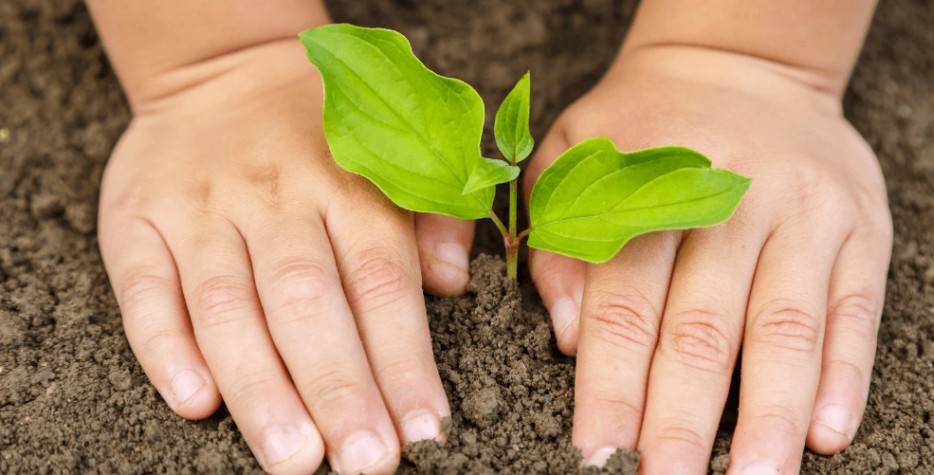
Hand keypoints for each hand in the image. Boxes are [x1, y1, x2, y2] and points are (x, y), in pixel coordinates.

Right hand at [98, 39, 471, 474]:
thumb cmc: (326, 136)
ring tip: (293, 456)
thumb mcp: (392, 153)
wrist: (224, 70)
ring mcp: (202, 209)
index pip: (381, 283)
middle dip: (339, 387)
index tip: (424, 429)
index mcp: (349, 184)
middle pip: (308, 301)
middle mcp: (276, 197)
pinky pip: (145, 288)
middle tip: (364, 462)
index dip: (404, 361)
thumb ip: (431, 215)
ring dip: (261, 387)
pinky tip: (195, 402)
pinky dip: (165, 347)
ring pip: (228, 306)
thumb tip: (451, 282)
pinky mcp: (138, 220)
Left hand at [525, 45, 891, 473]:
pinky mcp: (861, 228)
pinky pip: (857, 309)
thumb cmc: (645, 127)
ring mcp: (805, 215)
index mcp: (651, 186)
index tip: (598, 451)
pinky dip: (845, 375)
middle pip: (703, 328)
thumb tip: (571, 338)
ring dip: (767, 416)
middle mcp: (733, 199)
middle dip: (682, 420)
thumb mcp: (575, 157)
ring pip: (786, 328)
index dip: (610, 385)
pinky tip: (826, 433)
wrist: (741, 62)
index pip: (624, 304)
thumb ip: (561, 242)